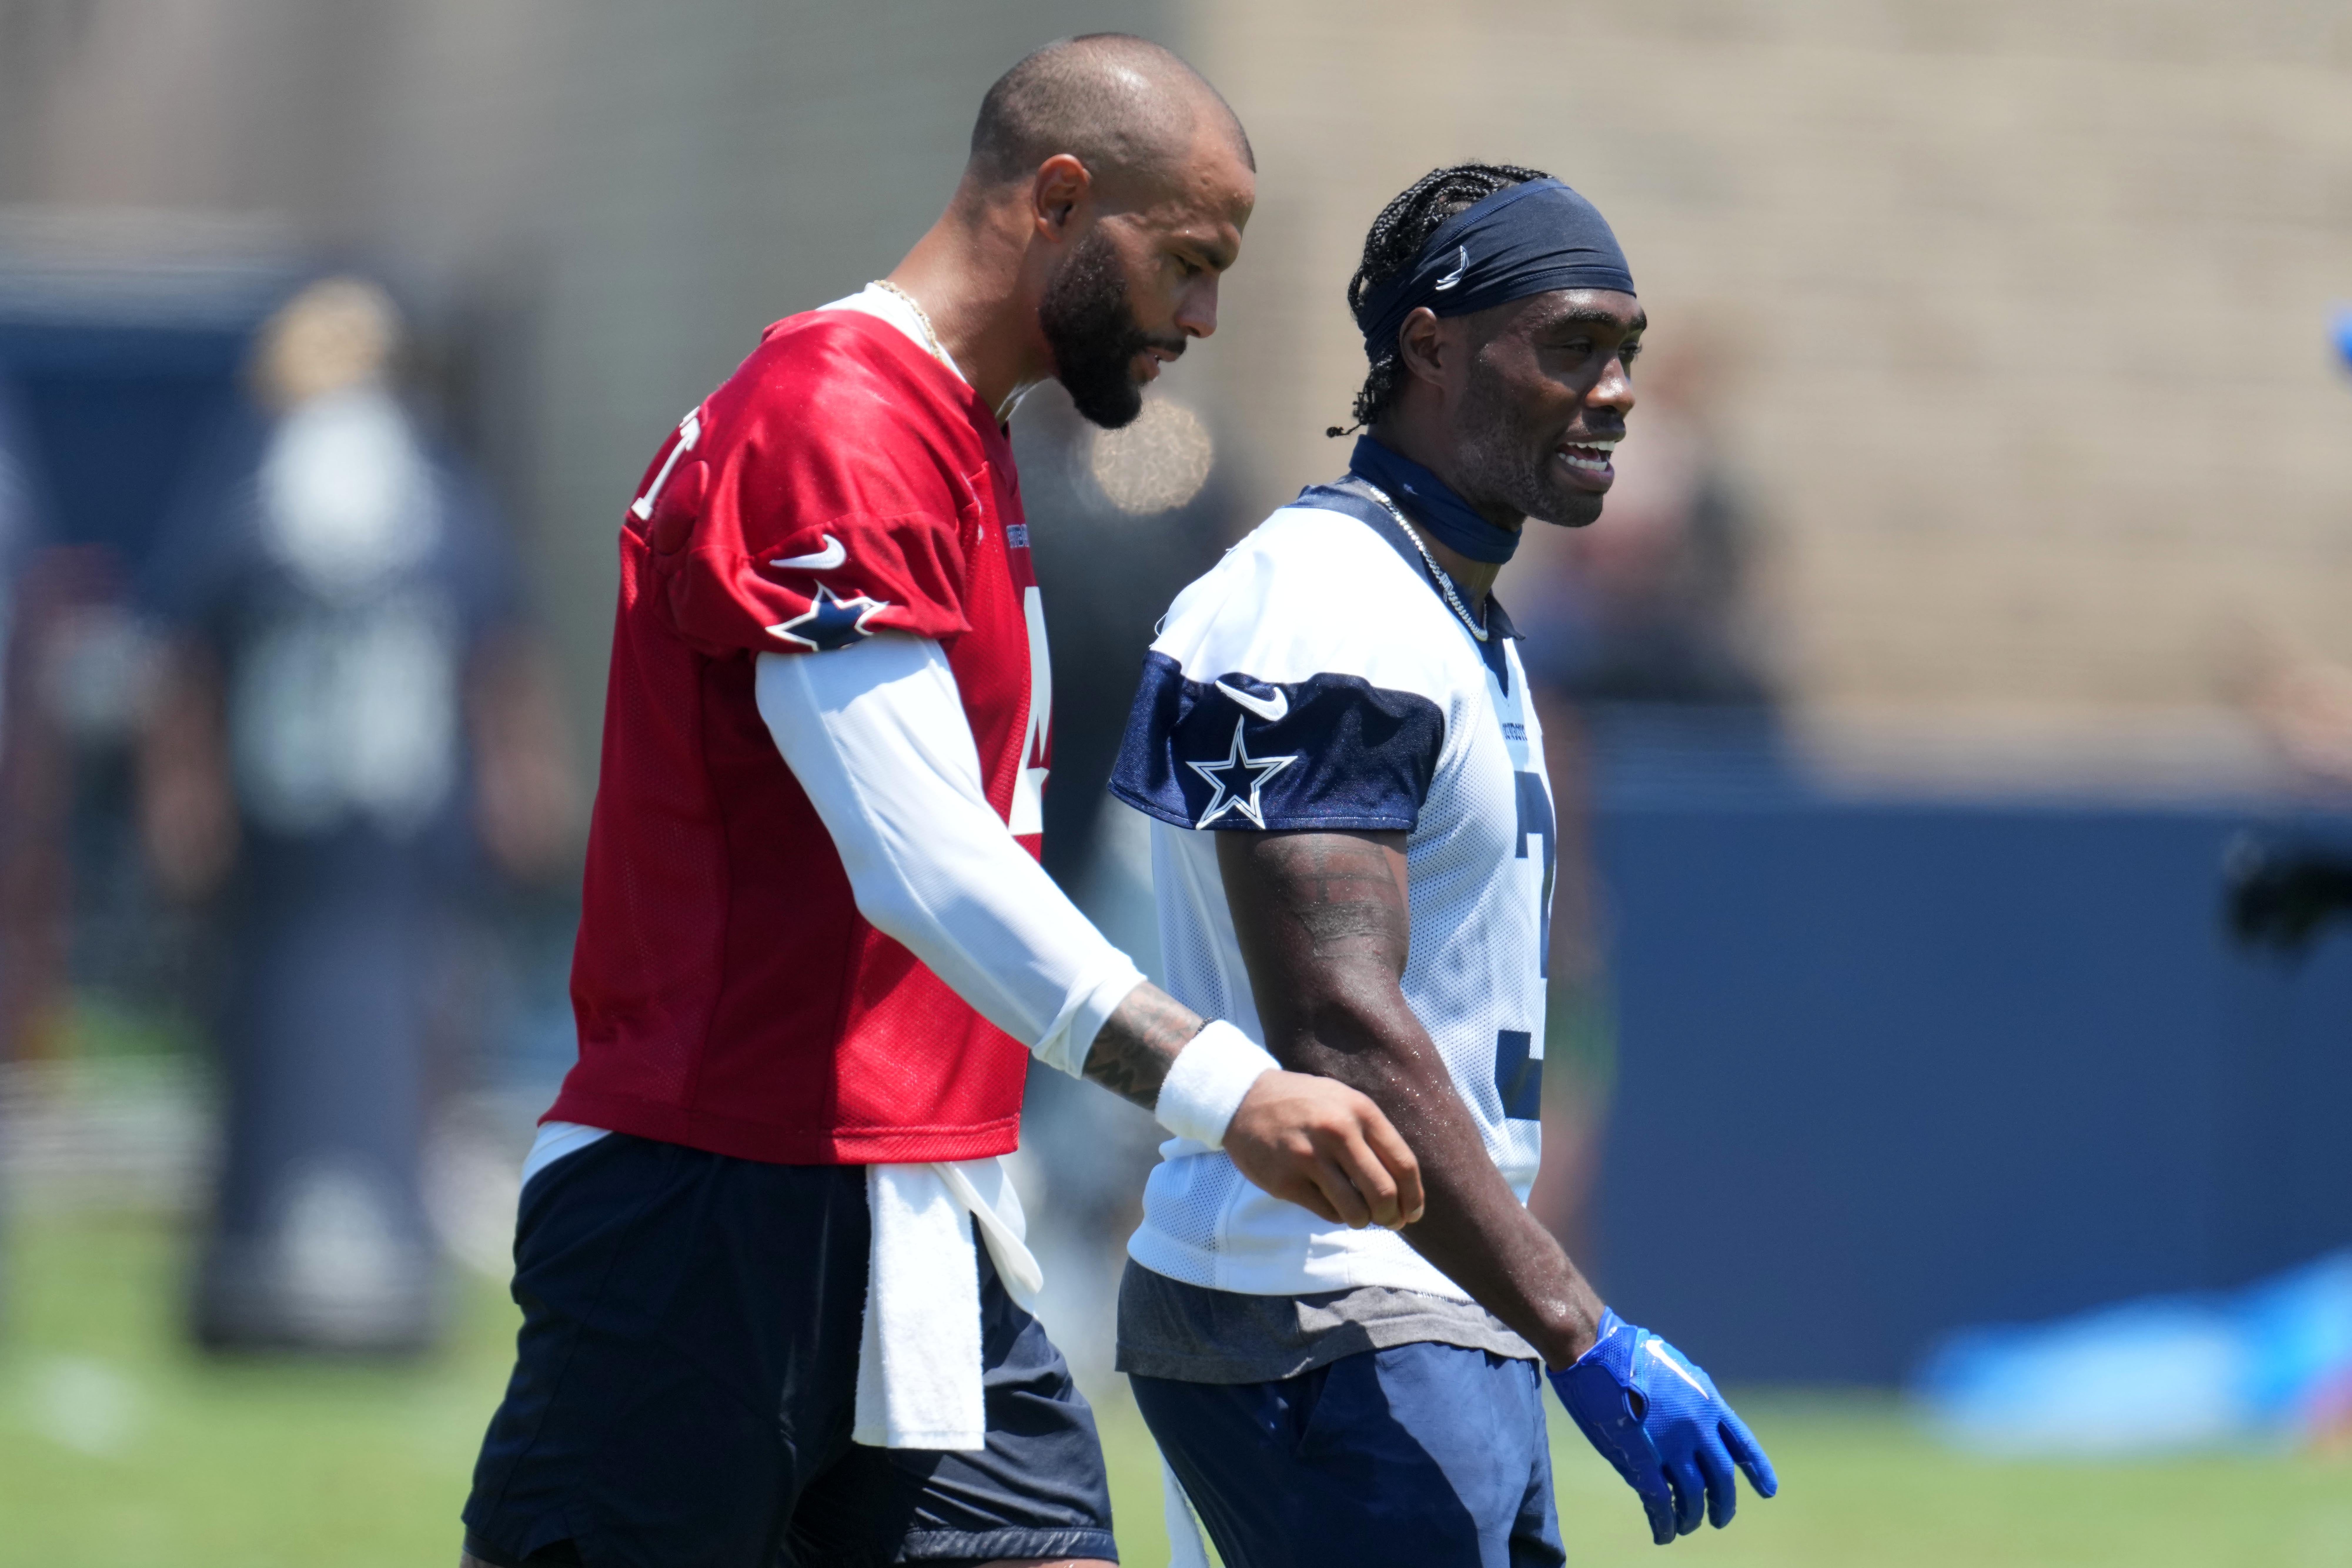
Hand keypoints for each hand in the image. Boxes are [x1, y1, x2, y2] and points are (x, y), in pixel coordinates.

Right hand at [1222, 1070, 1424, 1230]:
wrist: (1244, 1099)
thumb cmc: (1303, 1104)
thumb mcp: (1344, 1102)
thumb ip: (1373, 1136)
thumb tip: (1403, 1187)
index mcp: (1360, 1111)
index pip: (1403, 1164)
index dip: (1414, 1197)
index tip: (1413, 1213)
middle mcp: (1337, 1132)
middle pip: (1383, 1193)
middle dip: (1391, 1216)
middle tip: (1388, 1222)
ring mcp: (1309, 1157)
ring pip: (1356, 1211)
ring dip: (1363, 1221)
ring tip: (1359, 1216)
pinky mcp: (1285, 1181)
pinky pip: (1326, 1213)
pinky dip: (1336, 1215)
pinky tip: (1330, 1203)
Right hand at [1549, 1310, 1776, 1544]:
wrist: (1596, 1349)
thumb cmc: (1629, 1352)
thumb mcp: (1676, 1371)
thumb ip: (1691, 1402)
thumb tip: (1695, 1430)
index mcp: (1708, 1401)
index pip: (1743, 1444)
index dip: (1758, 1470)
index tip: (1768, 1491)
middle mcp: (1697, 1426)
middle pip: (1722, 1478)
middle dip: (1724, 1504)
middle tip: (1720, 1519)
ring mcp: (1671, 1445)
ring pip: (1693, 1496)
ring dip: (1692, 1517)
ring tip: (1687, 1526)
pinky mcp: (1641, 1460)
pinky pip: (1660, 1502)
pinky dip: (1665, 1523)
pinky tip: (1664, 1533)